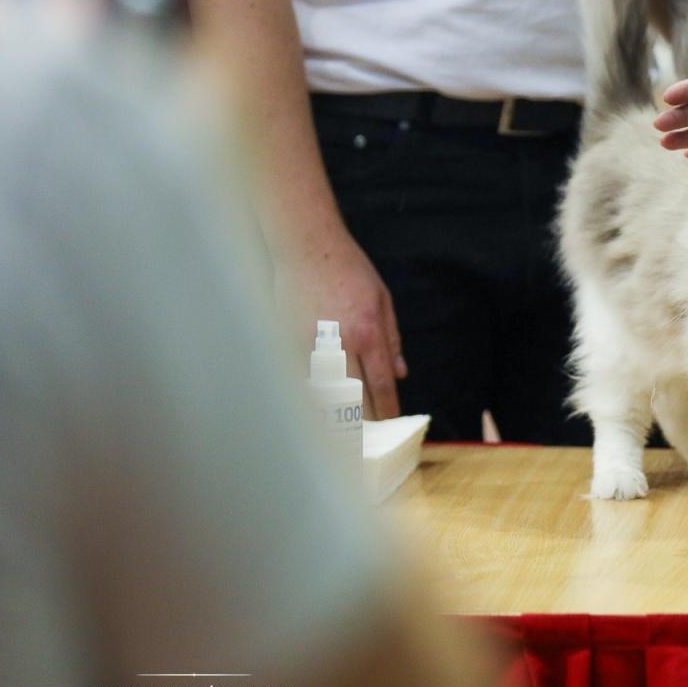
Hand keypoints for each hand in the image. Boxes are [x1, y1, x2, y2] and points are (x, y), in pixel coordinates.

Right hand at [279, 231, 406, 419]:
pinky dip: (310, 393)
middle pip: (353, 396)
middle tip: (369, 440)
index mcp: (368, 332)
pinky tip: (315, 407)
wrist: (307, 246)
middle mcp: (341, 342)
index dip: (388, 408)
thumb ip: (392, 339)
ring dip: (333, 414)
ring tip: (342, 434)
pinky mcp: (287, 339)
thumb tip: (400, 373)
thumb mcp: (382, 299)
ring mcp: (311, 343)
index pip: (381, 384)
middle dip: (362, 421)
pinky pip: (300, 376)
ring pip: (323, 391)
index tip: (392, 424)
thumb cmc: (347, 269)